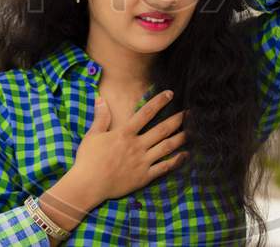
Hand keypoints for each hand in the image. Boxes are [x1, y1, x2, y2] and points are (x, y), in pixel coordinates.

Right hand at [57, 90, 188, 204]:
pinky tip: (185, 155)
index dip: (159, 102)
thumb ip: (101, 117)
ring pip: (167, 147)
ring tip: (192, 131)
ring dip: (180, 138)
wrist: (88, 185)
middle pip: (162, 129)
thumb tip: (100, 98)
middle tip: (189, 112)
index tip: (170, 94)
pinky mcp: (144, 177)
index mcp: (125, 133)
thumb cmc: (88, 160)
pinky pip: (164, 168)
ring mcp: (142, 162)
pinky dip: (176, 161)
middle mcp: (137, 146)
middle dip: (177, 119)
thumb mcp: (92, 135)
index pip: (146, 113)